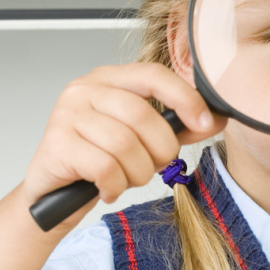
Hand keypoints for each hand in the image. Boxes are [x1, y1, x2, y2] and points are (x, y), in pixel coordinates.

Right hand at [22, 63, 225, 222]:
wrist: (53, 195)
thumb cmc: (99, 161)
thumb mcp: (143, 140)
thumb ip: (178, 128)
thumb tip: (215, 120)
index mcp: (110, 79)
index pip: (154, 75)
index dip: (185, 98)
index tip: (205, 123)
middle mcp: (85, 90)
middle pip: (143, 115)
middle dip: (161, 150)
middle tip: (154, 166)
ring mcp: (66, 114)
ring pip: (125, 144)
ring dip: (137, 172)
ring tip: (127, 178)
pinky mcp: (56, 144)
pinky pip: (104, 167)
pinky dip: (115, 185)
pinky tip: (108, 188)